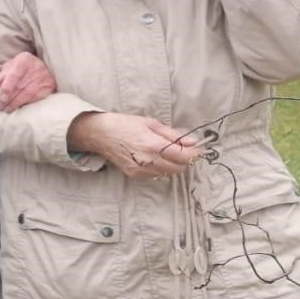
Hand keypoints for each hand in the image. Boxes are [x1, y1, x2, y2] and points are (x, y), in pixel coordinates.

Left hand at [0, 51, 55, 111]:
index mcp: (24, 60)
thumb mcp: (11, 66)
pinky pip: (36, 98)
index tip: (1, 99)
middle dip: (8, 99)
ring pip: (28, 94)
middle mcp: (36, 67)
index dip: (7, 88)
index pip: (14, 75)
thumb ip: (4, 74)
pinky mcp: (50, 86)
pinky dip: (26, 104)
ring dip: (15, 104)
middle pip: (20, 86)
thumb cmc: (22, 67)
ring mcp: (44, 77)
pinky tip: (18, 108)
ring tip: (7, 109)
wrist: (42, 66)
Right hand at [67, 111, 201, 179]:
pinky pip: (156, 175)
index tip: (200, 150)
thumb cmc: (124, 124)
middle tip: (184, 150)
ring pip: (168, 173)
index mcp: (153, 145)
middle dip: (185, 160)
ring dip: (173, 165)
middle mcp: (148, 160)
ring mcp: (141, 170)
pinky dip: (161, 168)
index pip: (184, 156)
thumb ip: (173, 135)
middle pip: (179, 168)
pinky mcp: (135, 175)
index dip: (195, 154)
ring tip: (167, 152)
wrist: (99, 134)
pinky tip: (154, 157)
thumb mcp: (150, 123)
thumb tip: (192, 142)